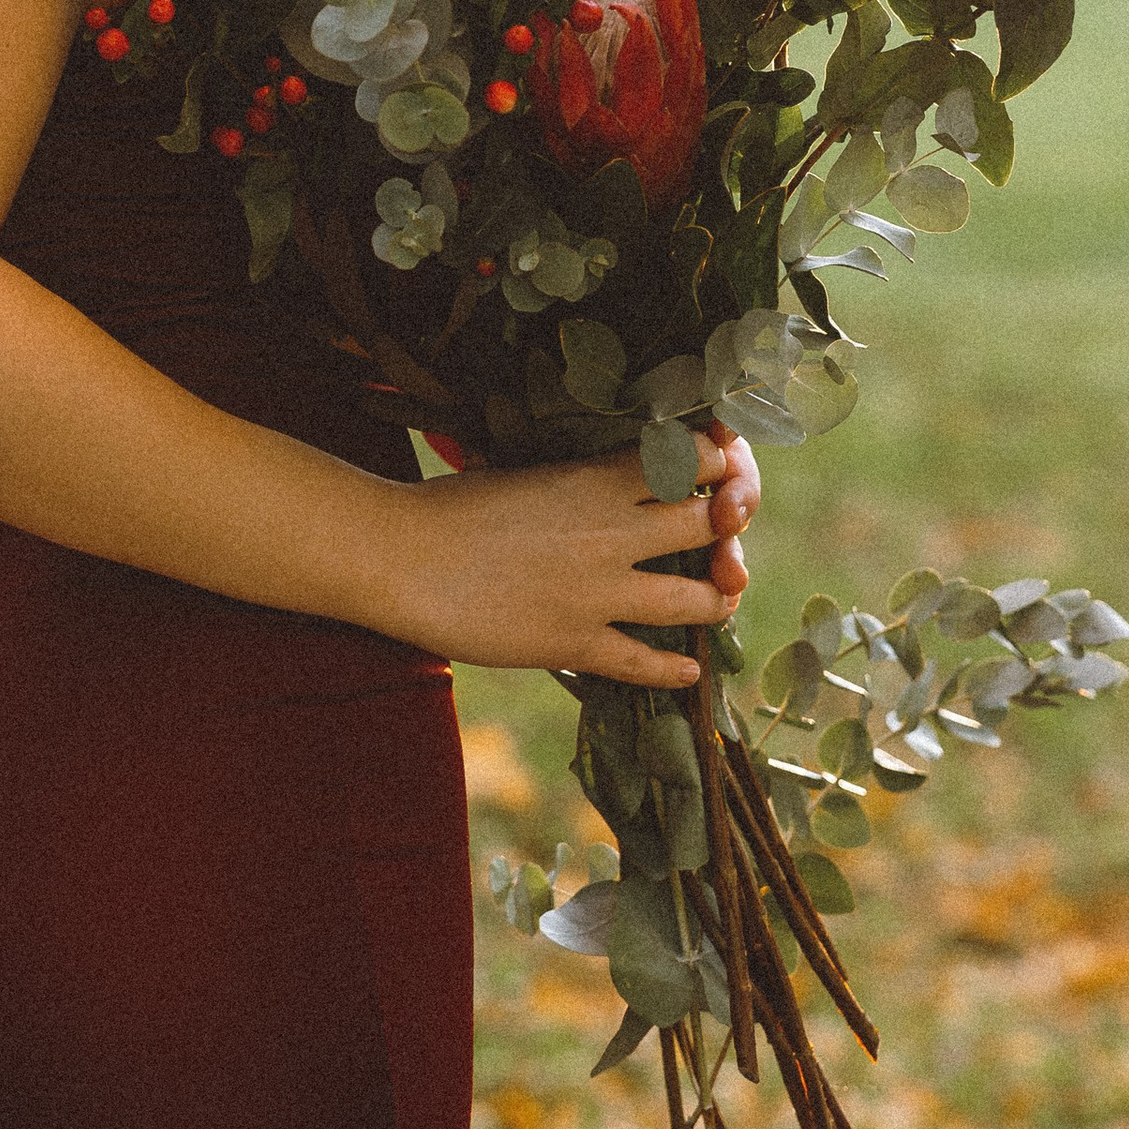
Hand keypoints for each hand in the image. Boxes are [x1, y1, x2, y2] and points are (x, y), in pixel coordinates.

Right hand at [397, 436, 755, 688]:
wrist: (401, 558)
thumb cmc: (446, 506)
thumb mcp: (521, 471)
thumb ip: (572, 476)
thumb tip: (599, 476)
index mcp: (595, 478)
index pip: (691, 458)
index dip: (719, 460)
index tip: (720, 466)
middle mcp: (610, 531)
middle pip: (708, 524)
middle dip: (727, 527)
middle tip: (725, 535)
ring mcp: (597, 592)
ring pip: (695, 597)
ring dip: (717, 598)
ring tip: (720, 598)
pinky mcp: (575, 643)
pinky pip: (643, 661)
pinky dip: (674, 668)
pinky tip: (689, 670)